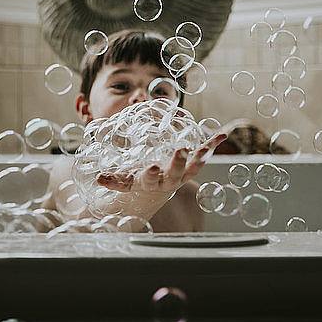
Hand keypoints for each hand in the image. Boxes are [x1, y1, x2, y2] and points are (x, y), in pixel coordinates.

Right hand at [96, 133, 227, 192]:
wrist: (157, 187)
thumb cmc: (137, 179)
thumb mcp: (125, 179)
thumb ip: (113, 179)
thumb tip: (99, 177)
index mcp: (151, 182)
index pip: (150, 180)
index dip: (150, 175)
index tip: (151, 168)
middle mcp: (169, 179)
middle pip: (175, 174)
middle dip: (178, 163)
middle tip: (180, 151)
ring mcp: (182, 172)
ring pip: (193, 167)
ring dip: (200, 157)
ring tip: (205, 148)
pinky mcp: (192, 163)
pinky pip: (203, 154)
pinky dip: (212, 144)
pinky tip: (223, 134)